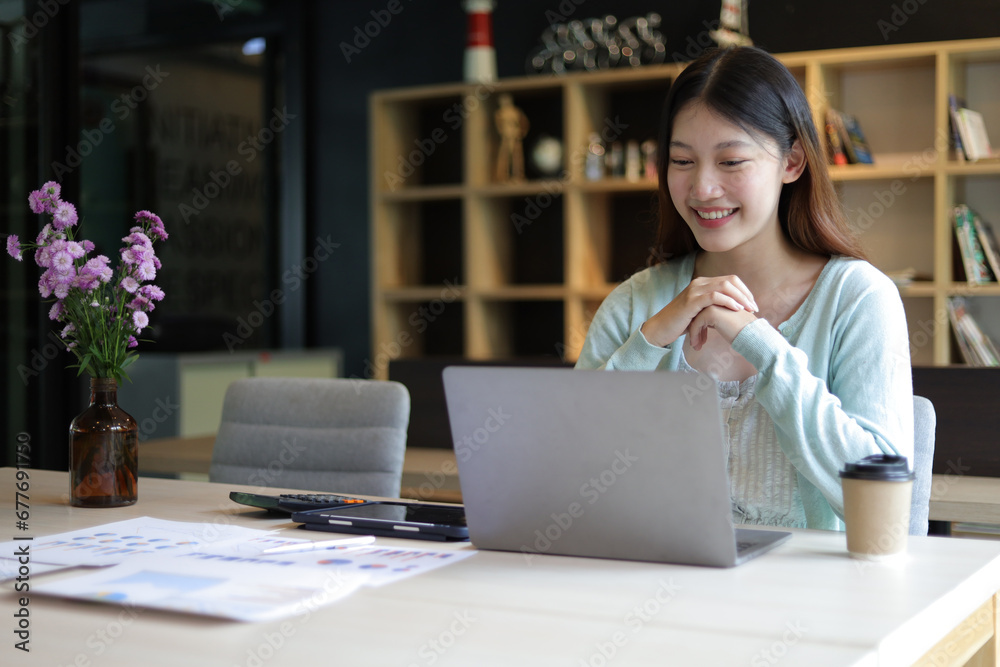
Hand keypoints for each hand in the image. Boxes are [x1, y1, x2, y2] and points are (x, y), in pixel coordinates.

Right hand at [640, 275, 757, 347]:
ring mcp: (694, 290)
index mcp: (702, 283)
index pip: (730, 280)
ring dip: (740, 297)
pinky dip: (728, 302)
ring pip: (724, 286)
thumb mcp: (700, 312)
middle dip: (745, 294)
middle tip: (754, 308)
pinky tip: (736, 309)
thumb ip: (714, 307)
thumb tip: (733, 311)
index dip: (744, 291)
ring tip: (748, 309)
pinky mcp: (691, 301)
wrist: (660, 329)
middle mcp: (699, 283)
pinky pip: (714, 296)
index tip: (753, 304)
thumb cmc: (680, 323)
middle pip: (730, 281)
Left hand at [687, 304, 757, 350]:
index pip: (701, 309)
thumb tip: (703, 323)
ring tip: (695, 346)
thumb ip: (715, 318)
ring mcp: (713, 303)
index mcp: (720, 297)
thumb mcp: (726, 320)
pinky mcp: (711, 312)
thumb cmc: (741, 330)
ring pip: (695, 318)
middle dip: (694, 329)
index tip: (698, 337)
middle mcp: (716, 297)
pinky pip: (696, 324)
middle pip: (697, 313)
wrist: (752, 335)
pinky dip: (695, 335)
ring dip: (694, 333)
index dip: (698, 324)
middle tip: (694, 343)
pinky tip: (696, 346)